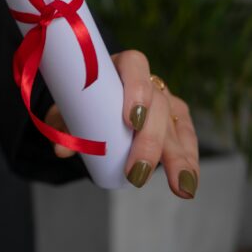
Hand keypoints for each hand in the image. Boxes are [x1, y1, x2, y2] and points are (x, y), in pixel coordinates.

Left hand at [45, 50, 199, 197]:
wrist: (95, 101)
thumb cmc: (83, 100)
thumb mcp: (69, 107)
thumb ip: (63, 124)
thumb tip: (61, 149)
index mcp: (120, 65)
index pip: (135, 66)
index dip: (136, 89)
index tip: (130, 120)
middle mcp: (149, 81)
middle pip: (158, 104)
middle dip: (150, 141)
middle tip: (137, 171)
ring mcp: (167, 100)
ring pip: (176, 125)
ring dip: (178, 158)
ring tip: (178, 186)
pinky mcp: (177, 120)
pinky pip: (187, 139)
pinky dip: (189, 162)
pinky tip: (188, 184)